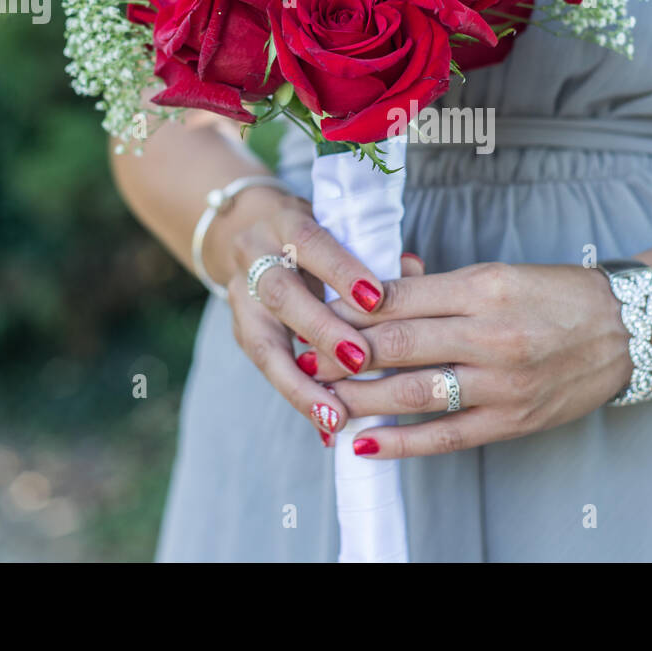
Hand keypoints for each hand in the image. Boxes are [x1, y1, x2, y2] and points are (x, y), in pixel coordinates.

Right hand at [213, 186, 420, 442]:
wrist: (250, 231)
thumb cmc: (316, 236)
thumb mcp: (339, 230)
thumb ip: (374, 251)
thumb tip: (412, 270)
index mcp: (284, 223)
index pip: (311, 243)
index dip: (341, 271)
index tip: (375, 298)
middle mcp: (254, 259)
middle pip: (282, 296)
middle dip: (321, 331)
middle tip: (359, 360)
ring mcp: (240, 297)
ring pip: (264, 343)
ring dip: (303, 383)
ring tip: (336, 416)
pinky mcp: (239, 331)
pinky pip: (268, 370)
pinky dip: (300, 398)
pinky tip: (327, 427)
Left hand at [321, 263, 633, 457]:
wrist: (627, 329)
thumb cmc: (558, 294)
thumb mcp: (499, 273)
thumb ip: (438, 285)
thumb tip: (378, 290)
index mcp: (484, 288)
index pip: (399, 298)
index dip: (349, 309)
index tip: (315, 312)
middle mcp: (491, 335)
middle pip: (397, 345)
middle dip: (340, 353)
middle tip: (300, 355)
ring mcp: (502, 384)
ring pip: (412, 393)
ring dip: (357, 397)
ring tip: (318, 397)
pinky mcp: (511, 421)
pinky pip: (445, 436)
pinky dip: (400, 442)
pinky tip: (363, 442)